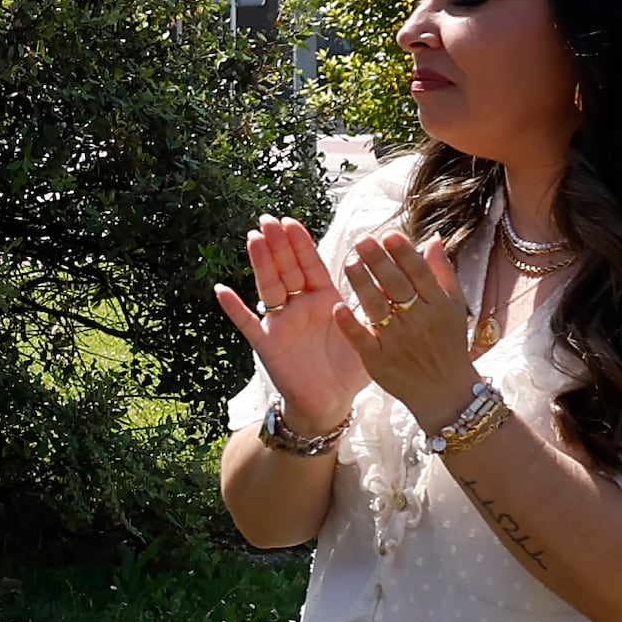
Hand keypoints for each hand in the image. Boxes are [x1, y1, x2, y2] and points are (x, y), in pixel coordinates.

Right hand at [209, 219, 375, 439]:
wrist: (332, 402)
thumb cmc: (351, 367)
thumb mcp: (370, 328)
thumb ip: (378, 299)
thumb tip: (400, 274)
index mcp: (324, 299)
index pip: (310, 264)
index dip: (300, 243)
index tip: (290, 221)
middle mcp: (299, 307)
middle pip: (286, 269)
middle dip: (278, 244)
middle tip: (268, 219)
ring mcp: (280, 323)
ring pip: (268, 287)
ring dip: (260, 263)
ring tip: (253, 238)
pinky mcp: (267, 344)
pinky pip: (247, 324)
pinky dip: (234, 308)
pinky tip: (221, 290)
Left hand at [334, 228, 487, 424]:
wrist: (445, 390)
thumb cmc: (447, 343)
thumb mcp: (453, 307)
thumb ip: (441, 273)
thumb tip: (432, 240)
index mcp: (439, 306)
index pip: (420, 273)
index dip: (404, 253)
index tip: (389, 235)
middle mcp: (419, 321)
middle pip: (397, 286)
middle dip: (379, 262)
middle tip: (362, 241)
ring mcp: (398, 341)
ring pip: (378, 308)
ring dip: (362, 285)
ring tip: (349, 263)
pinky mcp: (379, 359)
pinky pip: (362, 339)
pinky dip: (350, 324)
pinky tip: (338, 307)